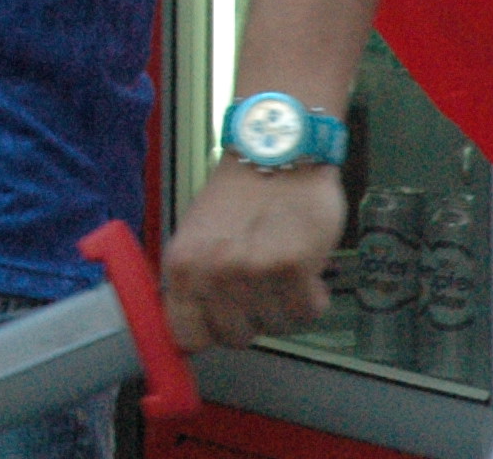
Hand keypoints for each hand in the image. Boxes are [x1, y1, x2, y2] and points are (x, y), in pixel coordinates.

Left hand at [162, 158, 347, 349]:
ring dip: (284, 306)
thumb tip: (192, 329)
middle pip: (235, 337)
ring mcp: (254, 272)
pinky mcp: (294, 268)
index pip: (186, 336)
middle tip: (258, 288)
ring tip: (280, 270)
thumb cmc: (237, 196)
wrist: (277, 156)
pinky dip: (311, 298)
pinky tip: (305, 271)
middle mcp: (213, 272)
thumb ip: (193, 282)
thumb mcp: (196, 235)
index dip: (208, 334)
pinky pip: (307, 313)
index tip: (221, 324)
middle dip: (251, 319)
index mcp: (181, 265)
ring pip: (276, 328)